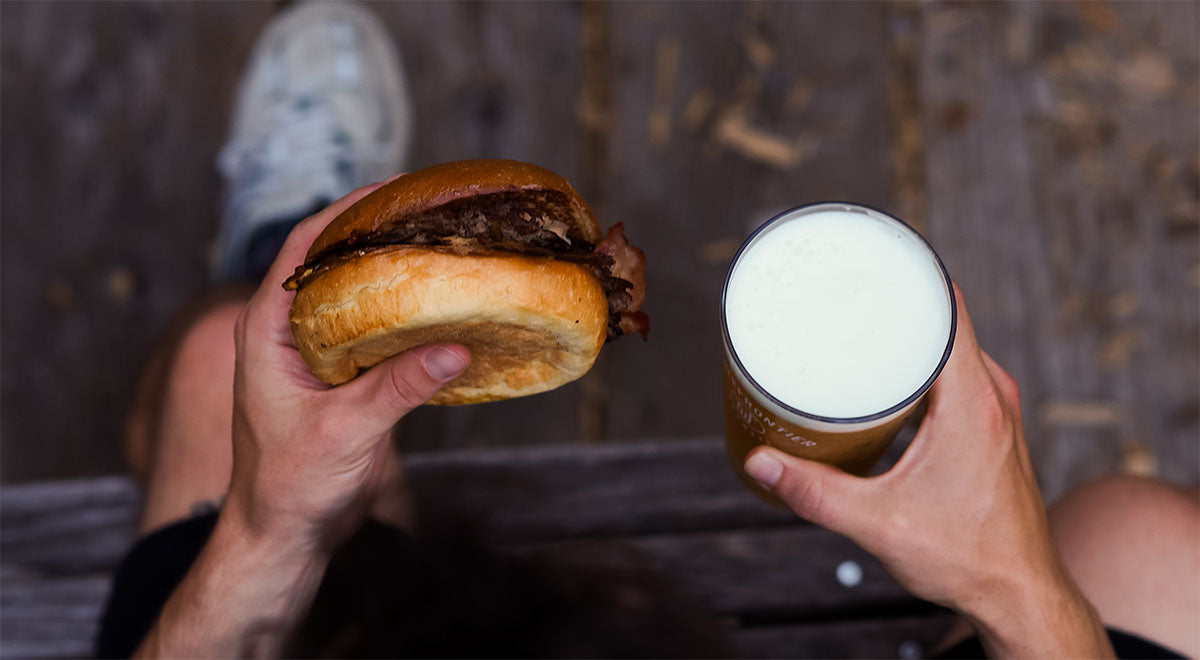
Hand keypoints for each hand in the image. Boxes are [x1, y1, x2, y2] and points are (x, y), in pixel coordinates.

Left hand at [136, 182, 470, 657]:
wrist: (285, 535)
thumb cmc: (292, 485)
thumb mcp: (347, 431)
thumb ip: (398, 387)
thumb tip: (456, 346)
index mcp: (267, 329)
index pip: (303, 247)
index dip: (345, 211)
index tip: (392, 189)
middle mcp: (289, 332)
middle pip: (334, 262)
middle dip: (380, 234)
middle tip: (433, 215)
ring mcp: (317, 354)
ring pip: (357, 296)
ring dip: (395, 273)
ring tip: (444, 250)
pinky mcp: (343, 378)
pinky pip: (376, 331)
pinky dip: (406, 315)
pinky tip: (443, 308)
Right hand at [744, 286, 1111, 657]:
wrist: (1019, 596)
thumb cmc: (968, 558)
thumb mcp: (880, 523)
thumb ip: (815, 492)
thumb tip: (761, 462)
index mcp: (972, 401)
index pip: (949, 307)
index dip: (910, 274)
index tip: (867, 258)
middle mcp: (991, 397)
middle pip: (943, 322)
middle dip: (893, 304)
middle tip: (839, 298)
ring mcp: (995, 413)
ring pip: (949, 350)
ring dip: (907, 339)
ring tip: (853, 335)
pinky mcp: (990, 430)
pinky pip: (954, 376)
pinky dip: (921, 368)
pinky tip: (885, 383)